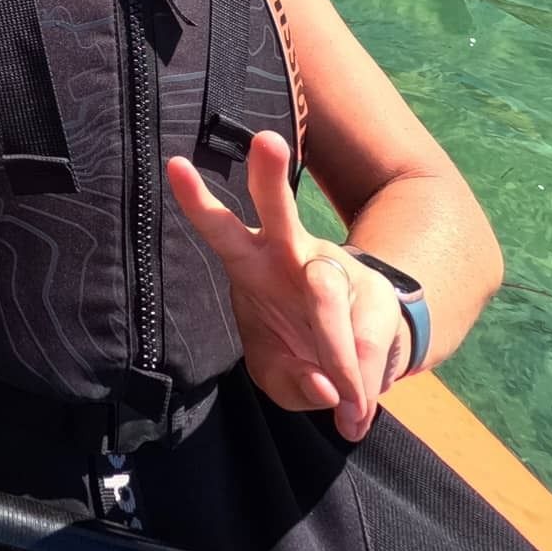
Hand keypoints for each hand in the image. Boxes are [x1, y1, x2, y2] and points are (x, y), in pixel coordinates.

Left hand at [167, 132, 407, 441]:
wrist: (361, 353)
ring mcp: (337, 270)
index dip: (197, 199)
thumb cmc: (299, 351)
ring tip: (346, 400)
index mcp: (251, 262)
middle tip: (267, 140)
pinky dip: (361, 383)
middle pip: (279, 209)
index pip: (221, 227)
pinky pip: (366, 341)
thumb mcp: (279, 376)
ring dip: (334, 349)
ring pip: (328, 290)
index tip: (174, 162)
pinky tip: (356, 409)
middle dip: (270, 176)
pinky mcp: (377, 295)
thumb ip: (292, 383)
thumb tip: (325, 386)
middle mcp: (292, 253)